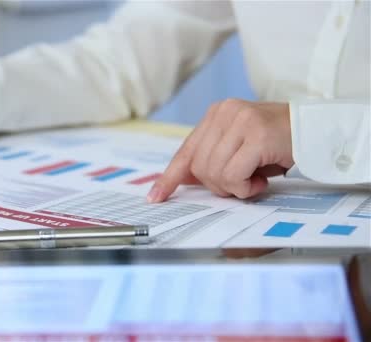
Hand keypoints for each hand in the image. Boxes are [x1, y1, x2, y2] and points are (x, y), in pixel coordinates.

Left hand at [147, 99, 293, 200]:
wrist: (319, 130)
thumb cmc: (279, 142)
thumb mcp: (240, 147)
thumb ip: (214, 158)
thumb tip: (184, 180)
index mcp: (216, 114)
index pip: (185, 151)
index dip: (170, 177)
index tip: (156, 197)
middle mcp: (224, 113)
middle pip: (198, 168)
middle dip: (218, 185)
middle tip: (243, 182)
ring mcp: (240, 122)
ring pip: (214, 174)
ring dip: (235, 187)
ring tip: (255, 178)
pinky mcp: (256, 136)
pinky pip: (233, 176)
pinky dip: (246, 187)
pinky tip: (262, 179)